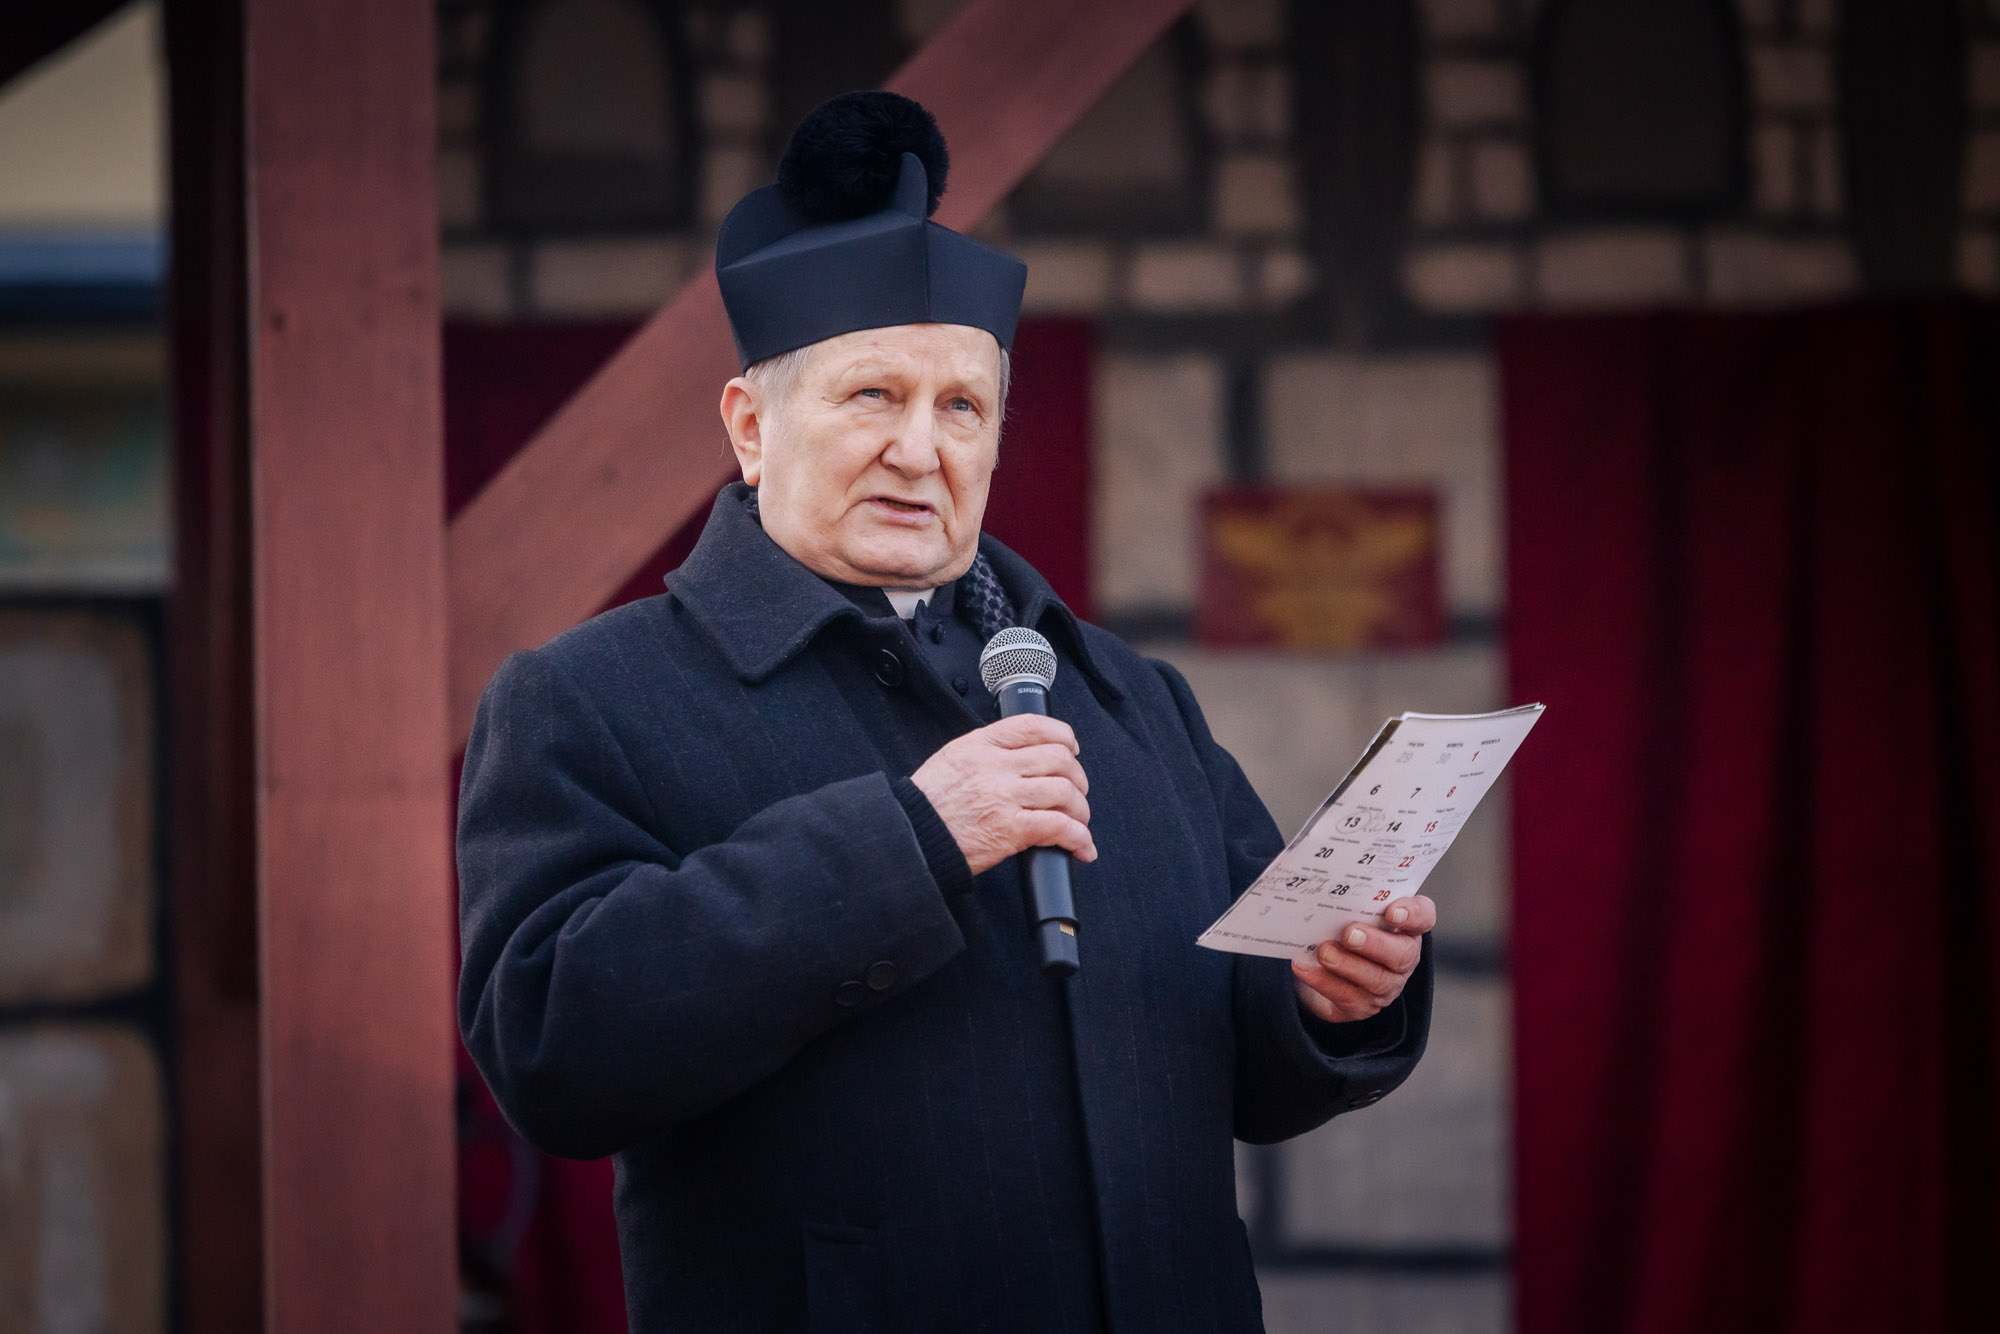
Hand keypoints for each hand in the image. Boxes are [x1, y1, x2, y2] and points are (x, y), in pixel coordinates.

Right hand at [909, 715, 1095, 875]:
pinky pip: (1060, 827)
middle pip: (1058, 759)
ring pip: (1065, 792)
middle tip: (1076, 793)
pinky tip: (1080, 847)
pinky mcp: (1011, 830)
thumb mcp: (953, 759)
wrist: (912, 837)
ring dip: (1080, 810)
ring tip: (1077, 822)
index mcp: (981, 745)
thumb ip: (988, 752)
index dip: (1062, 736)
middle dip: (1077, 778)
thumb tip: (1024, 755)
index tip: (1071, 749)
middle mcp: (996, 766)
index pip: (1033, 726)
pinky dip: (1078, 838)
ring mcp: (1005, 797)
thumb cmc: (929, 804)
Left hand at [1291, 895, 1434, 1023]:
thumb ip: (1347, 893)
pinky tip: (1305, 967)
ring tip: (1323, 951)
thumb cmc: (1341, 925)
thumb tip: (1319, 870)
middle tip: (1349, 933)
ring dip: (1347, 964)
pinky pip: (1347, 996)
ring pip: (1376, 980)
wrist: (1323, 967)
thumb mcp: (1348, 906)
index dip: (1412, 914)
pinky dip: (1324, 981)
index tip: (1392, 911)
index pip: (1423, 917)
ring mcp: (1386, 984)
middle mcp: (1402, 956)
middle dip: (1375, 943)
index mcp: (1406, 926)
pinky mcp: (1362, 1004)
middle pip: (1402, 954)